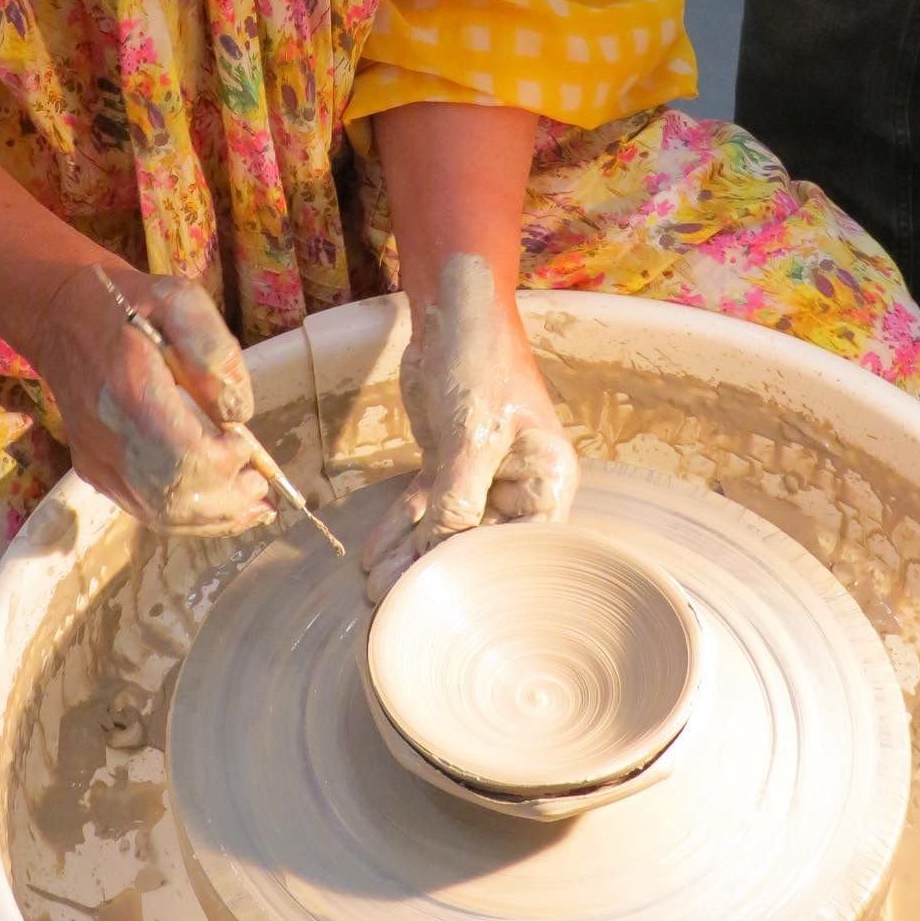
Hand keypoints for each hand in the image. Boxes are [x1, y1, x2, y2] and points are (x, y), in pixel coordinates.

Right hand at [32, 263, 273, 536]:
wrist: (61, 314)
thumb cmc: (128, 302)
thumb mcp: (178, 299)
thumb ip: (214, 349)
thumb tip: (239, 413)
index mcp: (129, 389)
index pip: (182, 454)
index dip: (223, 463)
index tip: (246, 444)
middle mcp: (108, 435)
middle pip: (173, 495)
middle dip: (226, 501)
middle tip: (262, 491)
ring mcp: (97, 458)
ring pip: (158, 513)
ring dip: (211, 519)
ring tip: (251, 508)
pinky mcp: (94, 469)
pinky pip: (143, 508)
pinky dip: (185, 517)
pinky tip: (217, 510)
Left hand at [360, 255, 579, 601]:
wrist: (452, 308)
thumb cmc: (481, 359)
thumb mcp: (472, 433)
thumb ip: (459, 501)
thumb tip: (439, 560)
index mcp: (547, 480)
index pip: (523, 550)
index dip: (488, 584)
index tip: (451, 612)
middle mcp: (519, 485)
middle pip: (478, 547)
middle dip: (436, 577)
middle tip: (396, 611)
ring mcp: (481, 476)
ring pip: (444, 532)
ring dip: (409, 559)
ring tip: (375, 594)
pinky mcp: (447, 463)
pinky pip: (423, 508)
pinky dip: (398, 530)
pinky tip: (372, 558)